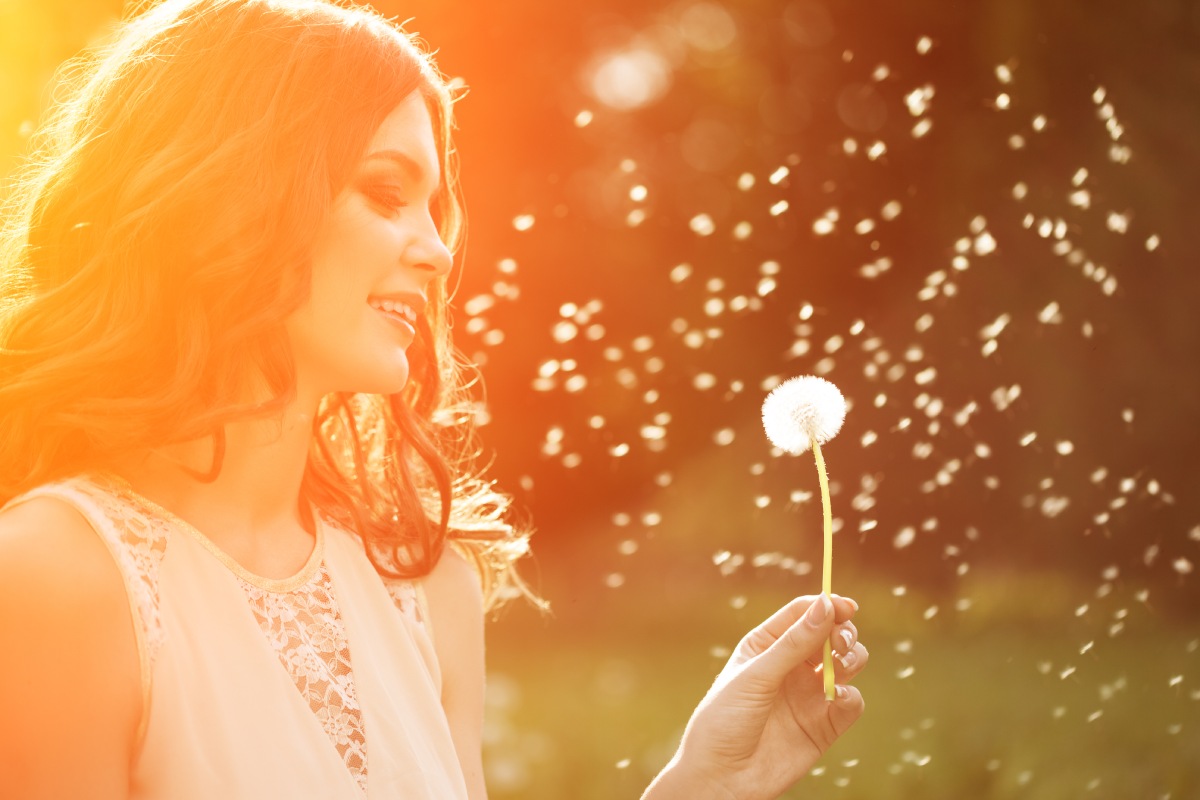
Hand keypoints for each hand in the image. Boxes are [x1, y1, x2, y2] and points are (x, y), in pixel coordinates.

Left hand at [643, 594, 866, 799]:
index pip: (803, 614)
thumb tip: (826, 606)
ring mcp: (808, 695)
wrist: (720, 777)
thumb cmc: (724, 719)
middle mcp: (791, 666)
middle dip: (842, 632)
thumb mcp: (756, 675)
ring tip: (839, 665)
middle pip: (830, 635)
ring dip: (852, 658)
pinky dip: (851, 696)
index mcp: (766, 645)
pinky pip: (850, 702)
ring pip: (847, 664)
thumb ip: (793, 643)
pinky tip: (838, 696)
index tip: (845, 606)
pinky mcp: (824, 725)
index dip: (826, 606)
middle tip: (840, 641)